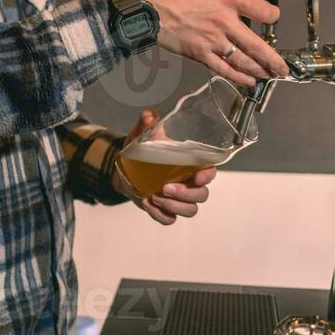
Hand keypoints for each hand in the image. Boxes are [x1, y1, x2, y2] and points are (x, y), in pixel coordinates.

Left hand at [112, 108, 216, 225]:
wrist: (124, 167)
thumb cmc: (141, 149)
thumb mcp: (142, 134)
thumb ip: (147, 123)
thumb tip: (149, 115)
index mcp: (190, 164)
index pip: (209, 172)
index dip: (207, 177)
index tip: (197, 177)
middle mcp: (189, 183)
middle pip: (201, 195)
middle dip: (185, 195)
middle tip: (164, 188)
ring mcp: (178, 198)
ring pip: (190, 210)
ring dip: (173, 206)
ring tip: (153, 196)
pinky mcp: (165, 209)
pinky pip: (170, 219)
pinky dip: (160, 214)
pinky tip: (147, 203)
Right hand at [129, 0, 289, 87]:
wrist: (142, 5)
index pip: (263, 10)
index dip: (272, 14)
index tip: (272, 17)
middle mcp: (224, 22)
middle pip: (257, 45)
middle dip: (274, 59)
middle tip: (284, 67)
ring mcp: (212, 40)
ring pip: (242, 60)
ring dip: (259, 70)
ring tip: (270, 75)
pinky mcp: (198, 53)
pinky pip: (222, 69)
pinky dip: (237, 77)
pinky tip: (248, 82)